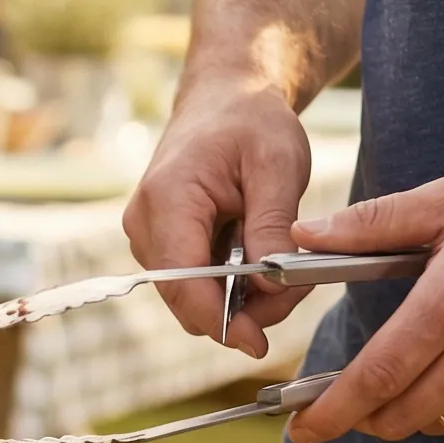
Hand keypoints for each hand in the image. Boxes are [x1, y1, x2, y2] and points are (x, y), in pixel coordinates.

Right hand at [122, 82, 314, 356]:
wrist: (225, 99)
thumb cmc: (251, 122)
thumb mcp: (277, 166)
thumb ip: (272, 226)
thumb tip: (270, 285)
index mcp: (167, 201)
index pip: (182, 282)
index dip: (219, 320)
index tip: (259, 343)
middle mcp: (144, 225)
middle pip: (186, 299)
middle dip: (242, 311)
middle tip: (299, 289)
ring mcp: (148, 237)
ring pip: (190, 298)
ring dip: (241, 299)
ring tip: (289, 271)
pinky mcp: (160, 244)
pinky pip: (193, 283)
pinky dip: (231, 285)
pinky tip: (264, 262)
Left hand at [286, 177, 443, 442]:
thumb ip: (374, 222)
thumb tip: (303, 233)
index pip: (377, 375)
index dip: (332, 412)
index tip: (300, 430)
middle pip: (404, 413)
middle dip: (363, 420)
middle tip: (338, 409)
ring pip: (442, 418)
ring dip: (412, 409)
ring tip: (405, 374)